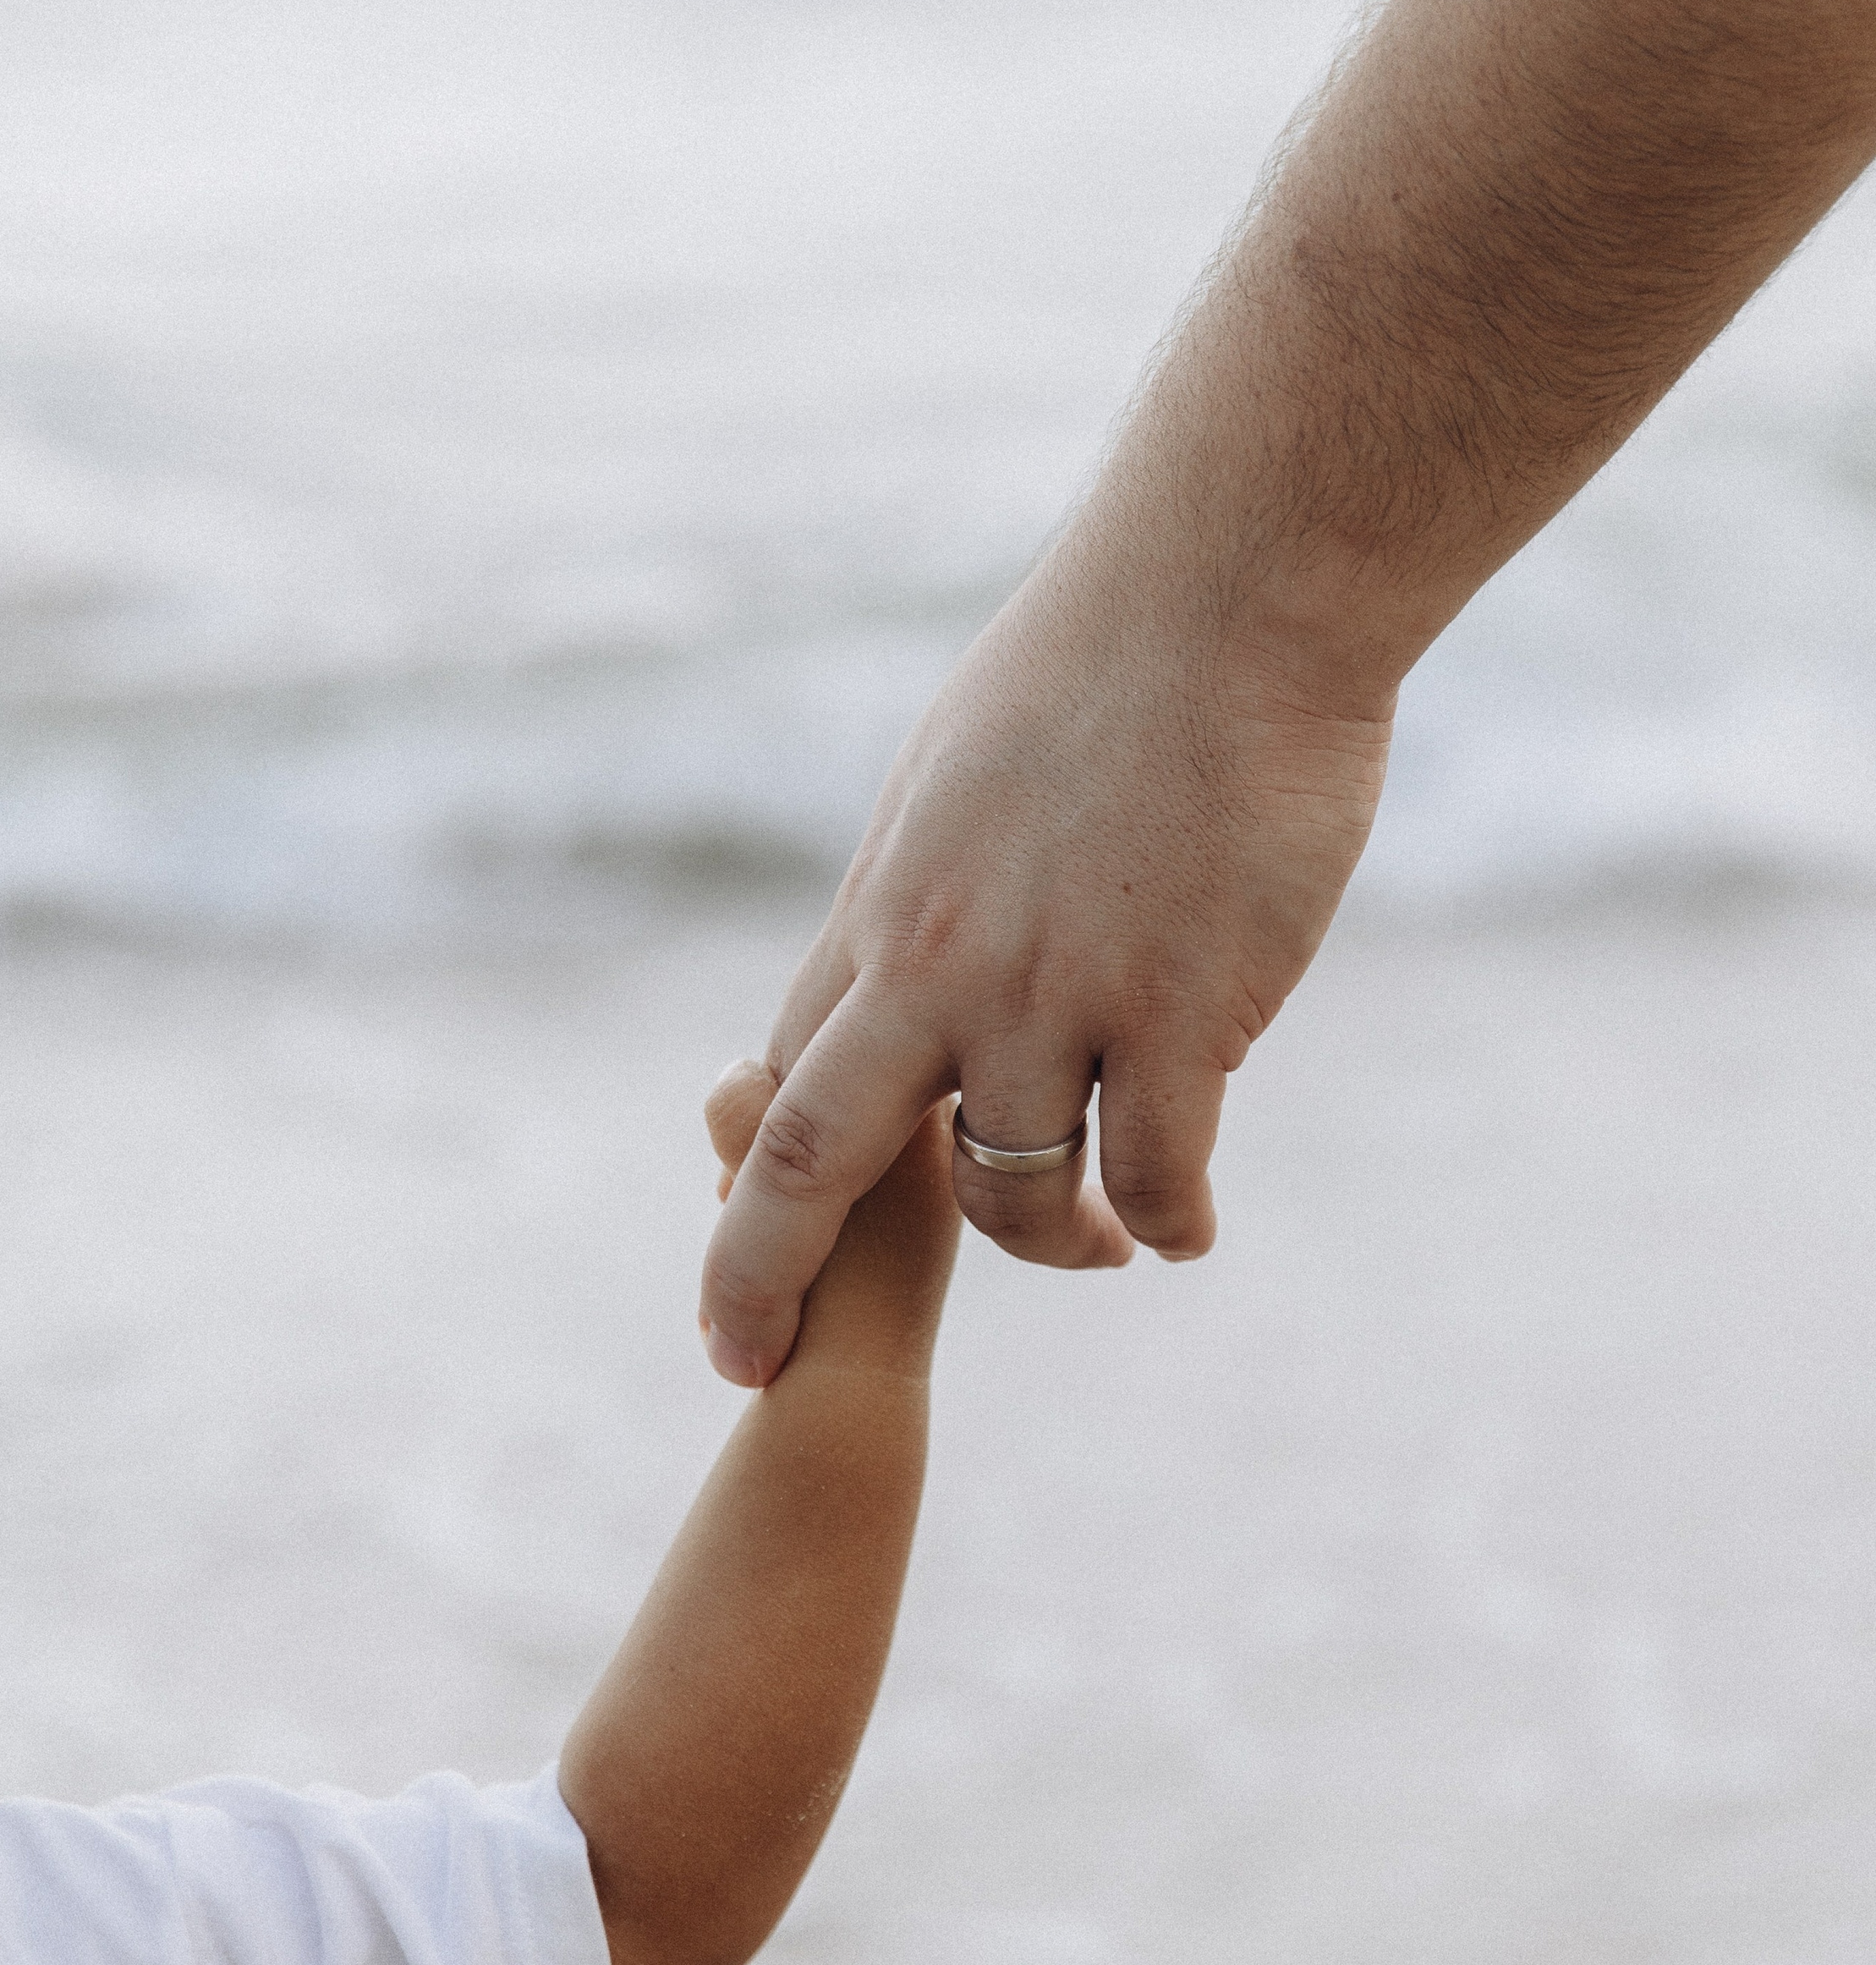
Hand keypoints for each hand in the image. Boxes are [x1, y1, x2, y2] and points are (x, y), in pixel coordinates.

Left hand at [698, 555, 1393, 1385]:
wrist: (1228, 593)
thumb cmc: (1100, 670)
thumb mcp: (950, 786)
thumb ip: (916, 905)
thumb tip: (898, 982)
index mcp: (880, 913)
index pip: (782, 1090)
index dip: (748, 1203)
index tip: (735, 1293)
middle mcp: (941, 968)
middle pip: (812, 1163)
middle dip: (759, 1281)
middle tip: (752, 1372)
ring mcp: (1055, 994)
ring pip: (1013, 1195)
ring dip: (1055, 1248)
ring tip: (1105, 1250)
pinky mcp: (1182, 1009)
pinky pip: (1156, 1174)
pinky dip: (1167, 1223)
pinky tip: (1183, 1229)